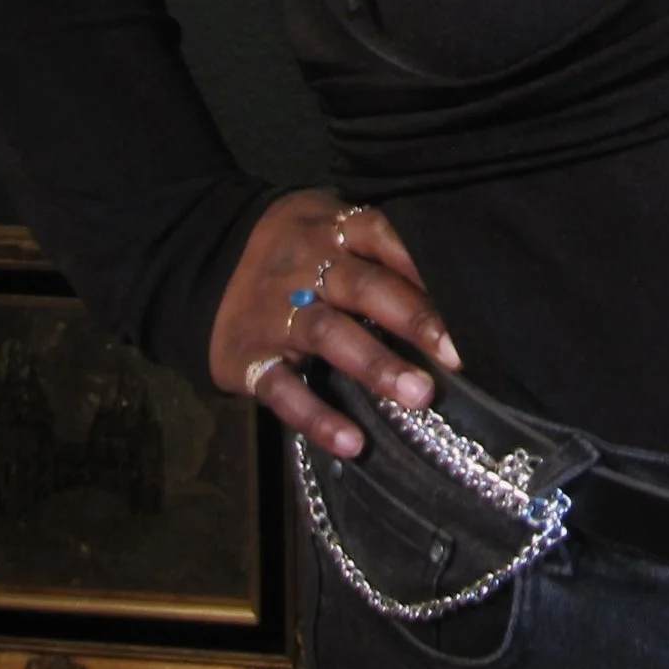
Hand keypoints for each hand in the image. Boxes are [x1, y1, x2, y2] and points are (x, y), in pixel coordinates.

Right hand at [209, 190, 462, 458]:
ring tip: (420, 395)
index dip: (421, 263)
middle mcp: (303, 265)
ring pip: (328, 334)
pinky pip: (283, 390)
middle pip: (362, 286)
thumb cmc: (294, 252)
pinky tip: (353, 442)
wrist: (200, 264)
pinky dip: (318, 418)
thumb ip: (377, 246)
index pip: (381, 235)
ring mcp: (273, 313)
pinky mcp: (248, 358)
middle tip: (457, 354)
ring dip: (375, 364)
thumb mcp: (327, 226)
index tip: (468, 296)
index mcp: (329, 227)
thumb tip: (456, 284)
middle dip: (412, 318)